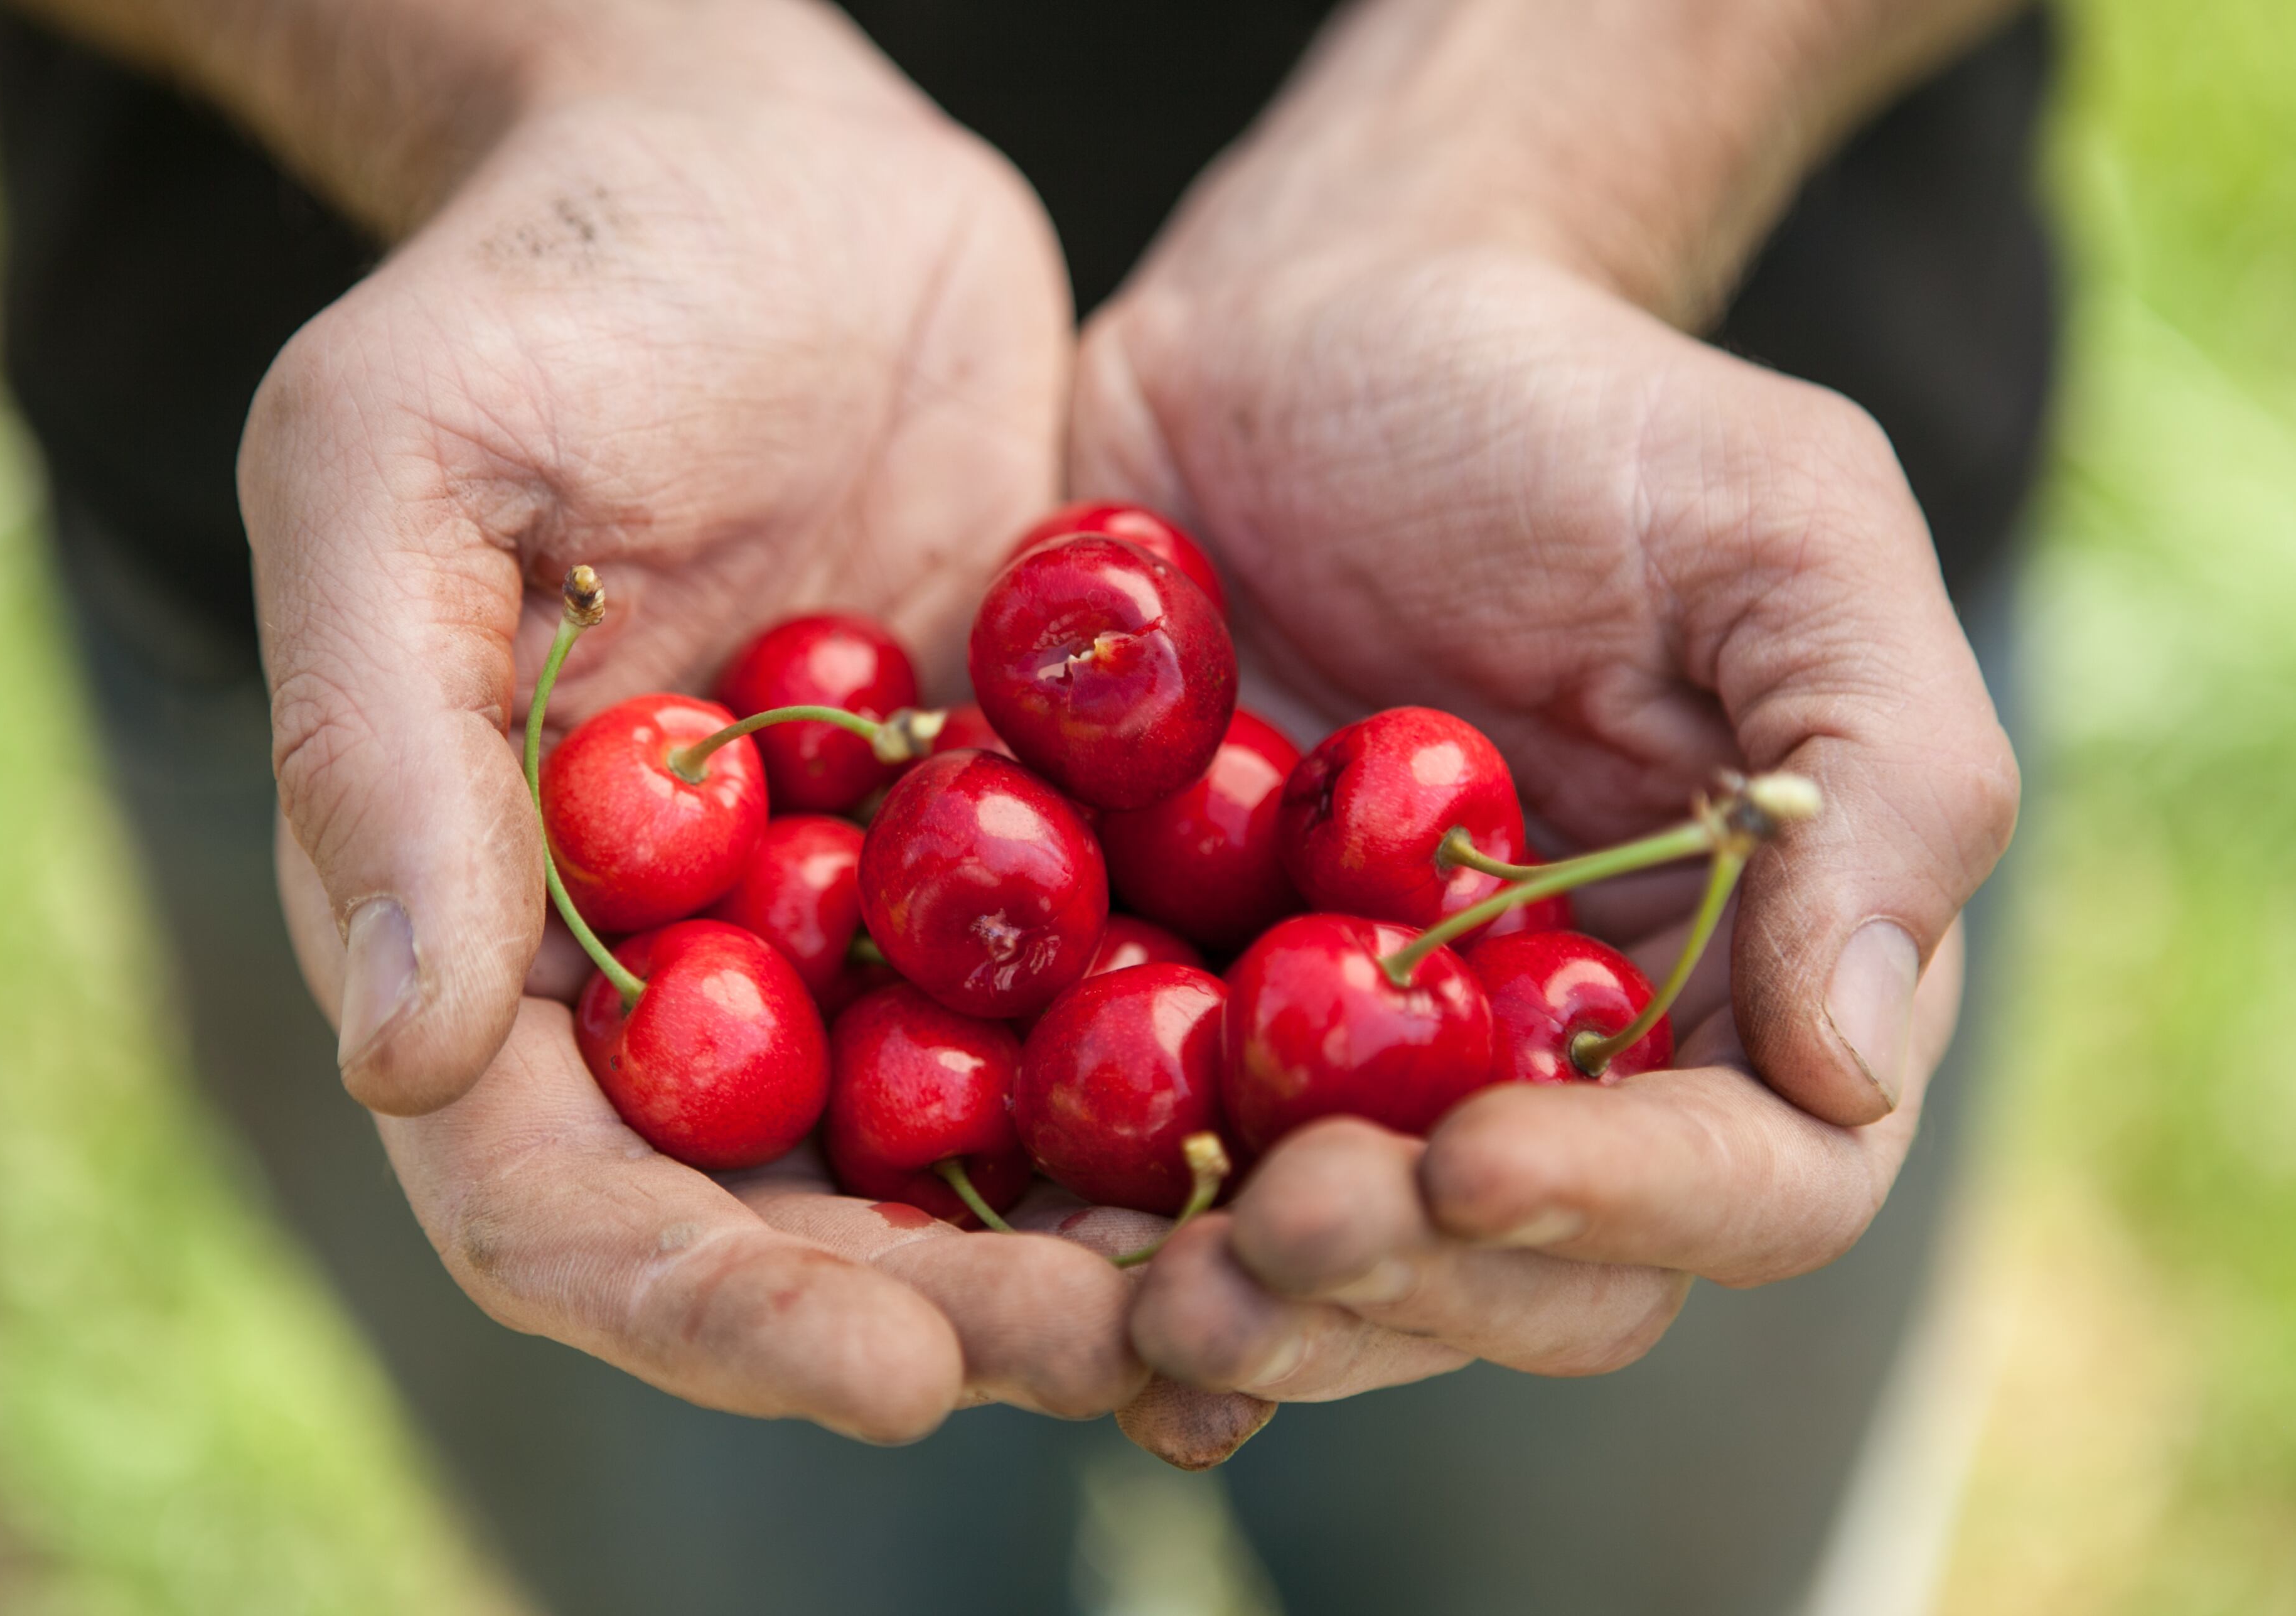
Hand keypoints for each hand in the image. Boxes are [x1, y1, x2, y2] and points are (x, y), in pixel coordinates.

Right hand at [250, 7, 1152, 1444]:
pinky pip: (1089, 1001)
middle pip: (789, 1222)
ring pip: (959, 1149)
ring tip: (1253, 1297)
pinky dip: (1189, 1086)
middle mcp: (676, 971)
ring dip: (1094, 1248)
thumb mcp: (396, 469)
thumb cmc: (542, 292)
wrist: (764, 173)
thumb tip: (400, 1057)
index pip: (564, 1205)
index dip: (709, 1312)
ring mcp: (849, 921)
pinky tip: (1325, 1146)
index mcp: (494, 934)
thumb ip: (385, 759)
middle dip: (944, 1312)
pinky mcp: (1003, 845)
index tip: (889, 1365)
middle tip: (1123, 1355)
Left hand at [1070, 42, 2015, 1407]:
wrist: (1304, 334)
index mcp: (1743, 977)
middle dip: (1408, 1289)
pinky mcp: (1192, 1020)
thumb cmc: (1568, 410)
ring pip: (1338, 1279)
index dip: (1627, 1206)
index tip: (1473, 1157)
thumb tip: (1859, 1056)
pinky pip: (1154, 1186)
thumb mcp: (1777, 527)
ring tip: (1136, 1286)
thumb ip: (1882, 772)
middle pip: (1525, 1278)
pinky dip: (1100, 1254)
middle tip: (1276, 1237)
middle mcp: (1560, 1063)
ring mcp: (1366, 1064)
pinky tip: (1027, 1277)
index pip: (1752, 1181)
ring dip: (1249, 1319)